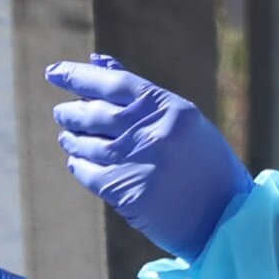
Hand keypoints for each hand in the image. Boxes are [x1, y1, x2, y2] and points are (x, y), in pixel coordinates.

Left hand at [48, 54, 250, 261]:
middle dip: (72, 112)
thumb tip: (96, 61)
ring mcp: (140, 163)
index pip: (115, 83)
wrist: (225, 218)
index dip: (79, 77)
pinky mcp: (128, 192)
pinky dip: (79, 165)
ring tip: (67, 137)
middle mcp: (154, 132)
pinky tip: (77, 161)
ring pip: (88, 145)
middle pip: (96, 114)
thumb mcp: (181, 121)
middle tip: (61, 112)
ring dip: (72, 139)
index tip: (54, 73)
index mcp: (171, 109)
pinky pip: (89, 173)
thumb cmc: (204, 163)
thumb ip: (139, 93)